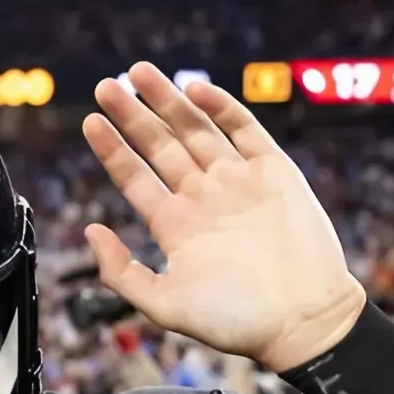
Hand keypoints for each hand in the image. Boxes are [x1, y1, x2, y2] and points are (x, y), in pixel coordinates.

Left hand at [82, 63, 366, 370]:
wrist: (304, 322)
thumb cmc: (236, 322)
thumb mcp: (164, 305)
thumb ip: (122, 272)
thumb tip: (90, 231)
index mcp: (176, 227)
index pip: (136, 178)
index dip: (113, 150)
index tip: (90, 121)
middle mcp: (204, 199)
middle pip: (161, 146)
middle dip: (133, 115)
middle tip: (104, 85)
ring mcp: (239, 182)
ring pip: (196, 130)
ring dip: (169, 100)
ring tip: (138, 71)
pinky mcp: (275, 171)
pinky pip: (244, 129)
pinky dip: (221, 107)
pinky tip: (194, 88)